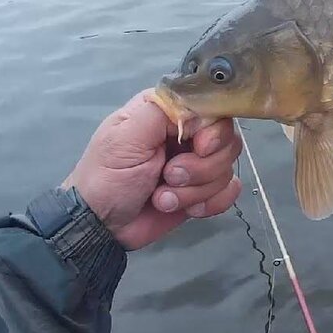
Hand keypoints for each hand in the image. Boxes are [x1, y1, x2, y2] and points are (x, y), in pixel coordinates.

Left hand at [62, 90, 242, 249]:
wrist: (102, 225)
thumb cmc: (107, 176)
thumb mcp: (127, 137)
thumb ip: (163, 111)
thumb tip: (200, 107)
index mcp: (167, 111)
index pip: (212, 108)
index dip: (212, 131)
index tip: (199, 148)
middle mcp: (186, 133)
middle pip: (226, 139)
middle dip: (201, 166)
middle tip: (169, 176)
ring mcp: (196, 162)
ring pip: (227, 168)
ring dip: (195, 190)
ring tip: (163, 198)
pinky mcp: (202, 189)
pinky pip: (229, 191)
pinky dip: (210, 203)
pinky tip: (187, 209)